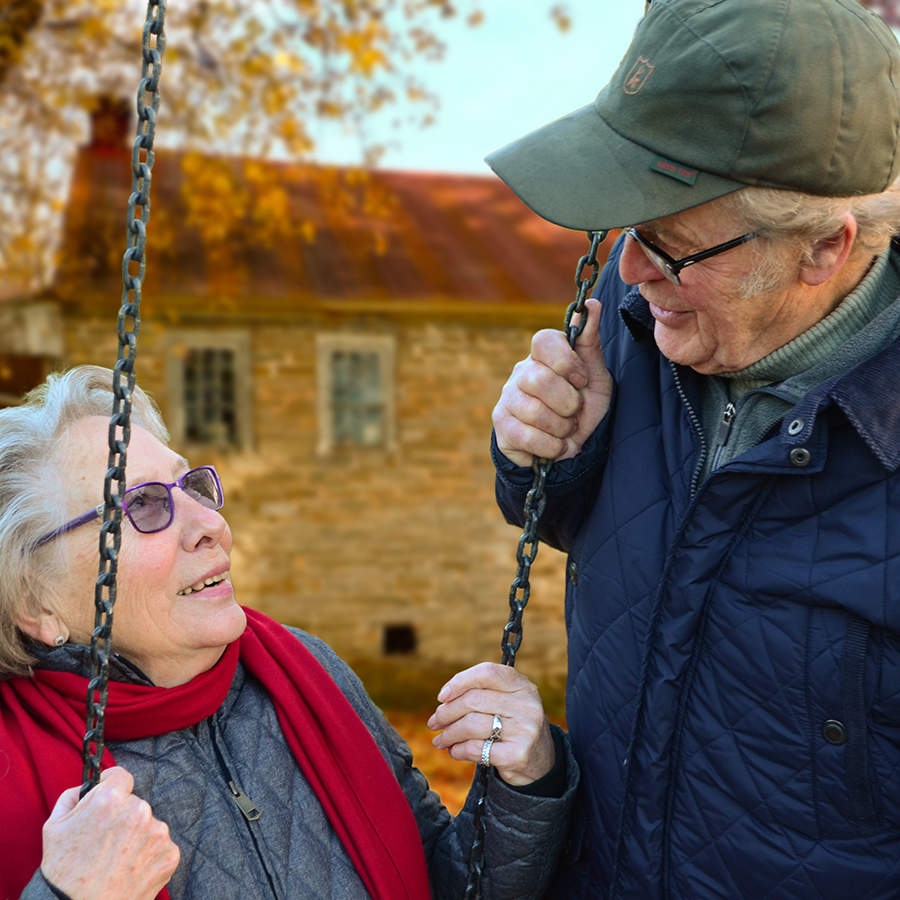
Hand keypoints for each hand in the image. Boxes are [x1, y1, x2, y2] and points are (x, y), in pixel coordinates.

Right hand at [41, 766, 179, 899]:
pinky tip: (129, 870)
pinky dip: (148, 856)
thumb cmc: (63, 872)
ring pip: (148, 826)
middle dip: (122, 817)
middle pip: (134, 804)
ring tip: (116, 861)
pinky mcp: (170, 855)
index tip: (109, 796)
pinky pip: (159, 847)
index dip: (112, 785)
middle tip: (106, 842)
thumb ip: (73, 797)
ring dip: (137, 837)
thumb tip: (87, 786)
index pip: (120, 776)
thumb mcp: (54, 827)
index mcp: (111, 799)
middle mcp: (139, 810)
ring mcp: (157, 833)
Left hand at [427, 662, 555, 785]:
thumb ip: (483, 693)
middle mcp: (527, 705)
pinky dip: (458, 750)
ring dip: (449, 734)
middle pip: (473, 701)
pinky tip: (454, 751)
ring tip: (440, 739)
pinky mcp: (517, 755)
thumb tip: (444, 698)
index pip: (486, 673)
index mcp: (523, 686)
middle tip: (434, 722)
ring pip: (471, 725)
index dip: (459, 681)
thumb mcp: (509, 702)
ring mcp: (524, 730)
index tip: (442, 696)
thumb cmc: (514, 726)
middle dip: (447, 712)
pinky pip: (475, 749)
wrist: (542, 762)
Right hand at [492, 298, 611, 466]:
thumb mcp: (596, 378)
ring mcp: (507, 398)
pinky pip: (527, 436)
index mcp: (544, 355)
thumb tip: (592, 304)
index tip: (581, 381)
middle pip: (540, 379)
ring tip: (565, 430)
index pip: (543, 340)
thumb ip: (591, 343)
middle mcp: (521, 372)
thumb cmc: (583, 408)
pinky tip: (555, 445)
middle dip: (568, 404)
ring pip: (535, 412)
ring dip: (562, 428)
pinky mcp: (501, 425)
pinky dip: (551, 447)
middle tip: (574, 412)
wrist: (569, 448)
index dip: (566, 362)